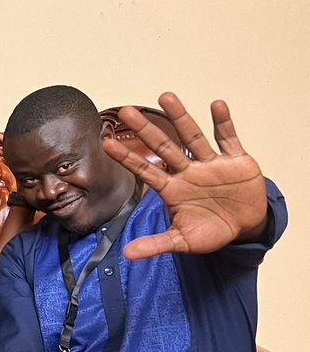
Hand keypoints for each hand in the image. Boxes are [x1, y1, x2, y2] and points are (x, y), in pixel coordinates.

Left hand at [103, 93, 267, 259]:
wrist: (246, 227)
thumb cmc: (211, 230)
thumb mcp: (183, 240)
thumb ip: (156, 244)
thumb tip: (127, 255)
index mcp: (172, 188)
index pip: (144, 170)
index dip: (126, 158)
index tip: (106, 143)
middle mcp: (187, 171)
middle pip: (164, 146)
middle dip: (146, 130)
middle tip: (127, 111)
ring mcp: (211, 164)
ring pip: (192, 137)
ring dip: (180, 117)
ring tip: (165, 97)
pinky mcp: (236, 161)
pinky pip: (228, 138)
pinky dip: (223, 122)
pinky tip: (217, 105)